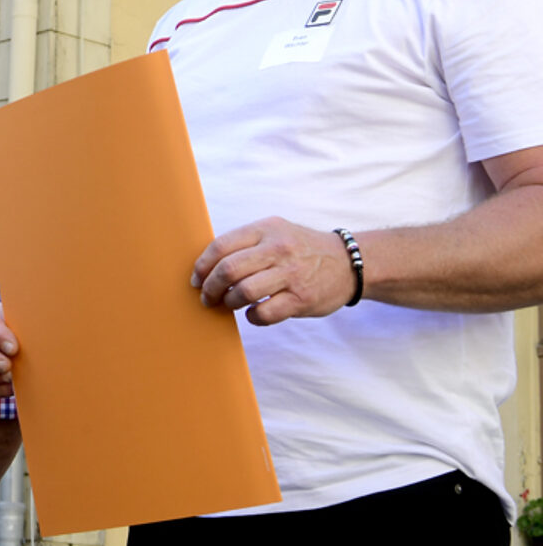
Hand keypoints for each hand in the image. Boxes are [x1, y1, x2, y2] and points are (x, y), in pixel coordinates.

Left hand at [193, 216, 358, 325]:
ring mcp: (291, 274)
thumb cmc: (301, 248)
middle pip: (228, 270)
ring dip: (229, 302)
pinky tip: (252, 313)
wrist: (349, 262)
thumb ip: (245, 243)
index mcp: (266, 229)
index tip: (196, 279)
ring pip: (244, 292)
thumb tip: (207, 265)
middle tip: (207, 297)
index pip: (220, 246)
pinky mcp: (302, 298)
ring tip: (229, 304)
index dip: (202, 266)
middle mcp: (278, 249)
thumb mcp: (275, 232)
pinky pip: (264, 313)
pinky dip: (252, 316)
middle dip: (210, 287)